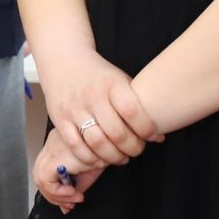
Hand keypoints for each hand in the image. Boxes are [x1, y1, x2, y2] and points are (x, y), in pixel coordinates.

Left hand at [36, 128, 103, 211]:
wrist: (114, 144)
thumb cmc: (105, 154)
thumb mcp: (87, 173)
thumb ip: (74, 189)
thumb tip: (65, 209)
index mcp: (58, 144)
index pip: (45, 171)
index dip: (54, 190)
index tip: (69, 201)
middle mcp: (51, 144)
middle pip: (39, 175)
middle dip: (53, 195)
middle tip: (70, 204)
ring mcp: (50, 148)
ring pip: (39, 178)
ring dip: (56, 195)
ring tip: (75, 197)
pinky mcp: (53, 157)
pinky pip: (45, 180)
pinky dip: (57, 192)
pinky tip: (73, 193)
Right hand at [40, 48, 161, 166]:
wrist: (64, 59)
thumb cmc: (98, 74)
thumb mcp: (120, 79)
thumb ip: (136, 104)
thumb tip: (158, 136)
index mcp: (111, 84)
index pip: (132, 111)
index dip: (147, 129)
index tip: (154, 137)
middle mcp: (92, 96)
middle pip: (116, 132)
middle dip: (132, 148)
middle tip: (137, 150)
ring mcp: (74, 109)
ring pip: (97, 142)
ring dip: (113, 157)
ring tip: (121, 157)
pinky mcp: (60, 120)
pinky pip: (76, 146)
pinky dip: (90, 158)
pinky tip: (100, 159)